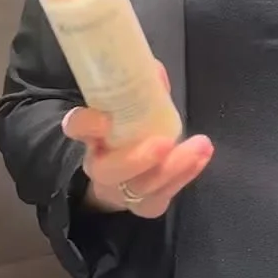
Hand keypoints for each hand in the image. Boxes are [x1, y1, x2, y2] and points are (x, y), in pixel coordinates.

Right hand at [61, 64, 213, 218]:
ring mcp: (121, 191)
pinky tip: (201, 158)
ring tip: (200, 145)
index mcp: (90, 136)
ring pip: (142, 187)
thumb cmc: (129, 131)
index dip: (86, 124)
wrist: (123, 177)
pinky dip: (185, 176)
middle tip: (165, 142)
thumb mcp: (131, 106)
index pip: (76, 126)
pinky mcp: (145, 206)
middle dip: (138, 159)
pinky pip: (163, 196)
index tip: (104, 119)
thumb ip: (142, 89)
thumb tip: (155, 71)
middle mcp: (100, 167)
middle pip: (108, 170)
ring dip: (174, 167)